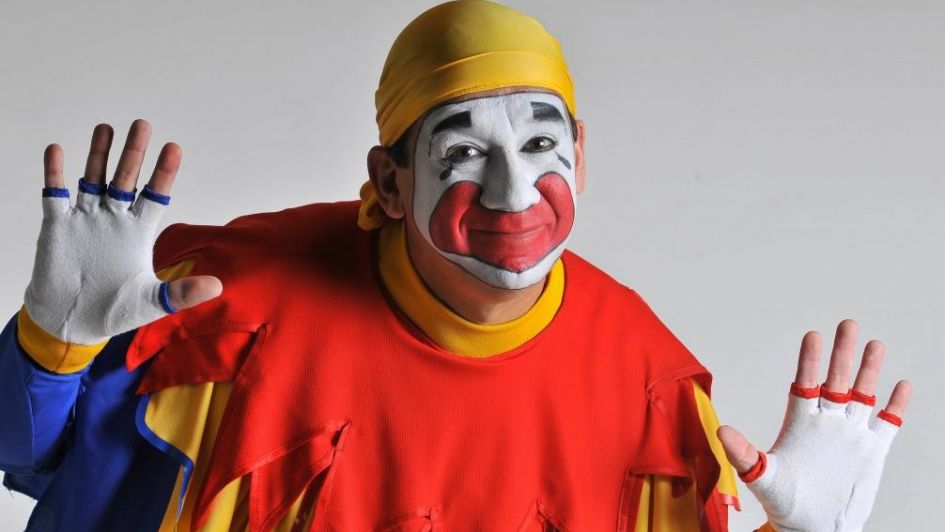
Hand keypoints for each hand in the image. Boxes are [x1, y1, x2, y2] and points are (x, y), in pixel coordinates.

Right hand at [24, 120, 221, 344]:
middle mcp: (114, 219)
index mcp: (139, 231)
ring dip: (98, 155)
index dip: (164, 172)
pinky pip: (55, 195)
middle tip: (143, 125)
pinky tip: (57, 150)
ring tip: (106, 128)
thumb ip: (182, 293)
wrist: (72, 323)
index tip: (173, 147)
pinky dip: (55, 173)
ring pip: (93, 179)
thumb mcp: (152, 302)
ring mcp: (86, 220)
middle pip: (126, 178)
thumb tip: (218, 286)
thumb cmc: (114, 311)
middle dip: (134, 152)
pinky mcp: (58, 227)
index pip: (155, 194)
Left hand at [718, 320, 910, 531]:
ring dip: (869, 371)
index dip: (809, 361)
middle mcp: (826, 421)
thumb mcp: (761, 476)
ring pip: (862, 394)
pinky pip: (887, 423)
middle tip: (848, 324)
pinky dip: (896, 405)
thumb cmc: (783, 503)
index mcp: (800, 422)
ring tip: (874, 344)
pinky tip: (901, 385)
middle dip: (842, 353)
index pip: (805, 383)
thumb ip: (743, 454)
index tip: (813, 335)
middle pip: (836, 380)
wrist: (813, 526)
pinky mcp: (872, 451)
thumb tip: (720, 431)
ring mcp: (850, 433)